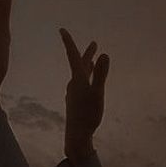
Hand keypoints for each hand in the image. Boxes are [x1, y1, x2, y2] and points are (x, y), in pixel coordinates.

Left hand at [59, 27, 109, 156]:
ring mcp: (74, 94)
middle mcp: (73, 84)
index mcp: (78, 79)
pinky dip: (87, 79)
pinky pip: (82, 85)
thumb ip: (100, 75)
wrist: (76, 136)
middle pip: (80, 65)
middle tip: (94, 44)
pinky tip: (88, 85)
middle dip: (87, 54)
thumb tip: (104, 55)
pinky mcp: (75, 103)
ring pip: (81, 75)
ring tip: (92, 62)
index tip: (61, 30)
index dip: (68, 42)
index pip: (73, 56)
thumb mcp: (97, 94)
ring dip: (87, 66)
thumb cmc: (88, 116)